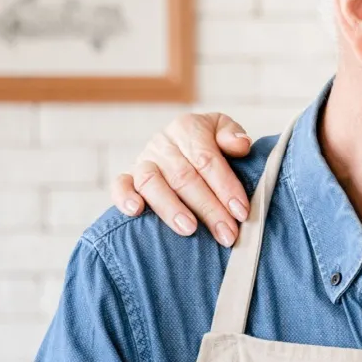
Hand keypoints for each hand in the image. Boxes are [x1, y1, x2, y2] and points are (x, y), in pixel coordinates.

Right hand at [111, 112, 254, 245]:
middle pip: (184, 177)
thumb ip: (232, 135)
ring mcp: (142, 160)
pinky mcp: (126, 177)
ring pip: (151, 183)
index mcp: (188, 128)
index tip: (241, 212)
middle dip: (208, 208)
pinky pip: (119, 185)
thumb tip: (241, 145)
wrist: (182, 147)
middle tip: (226, 233)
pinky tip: (136, 212)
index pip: (207, 159)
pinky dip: (124, 197)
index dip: (225, 186)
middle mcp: (162, 143)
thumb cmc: (209, 145)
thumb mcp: (224, 133)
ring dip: (171, 208)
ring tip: (189, 230)